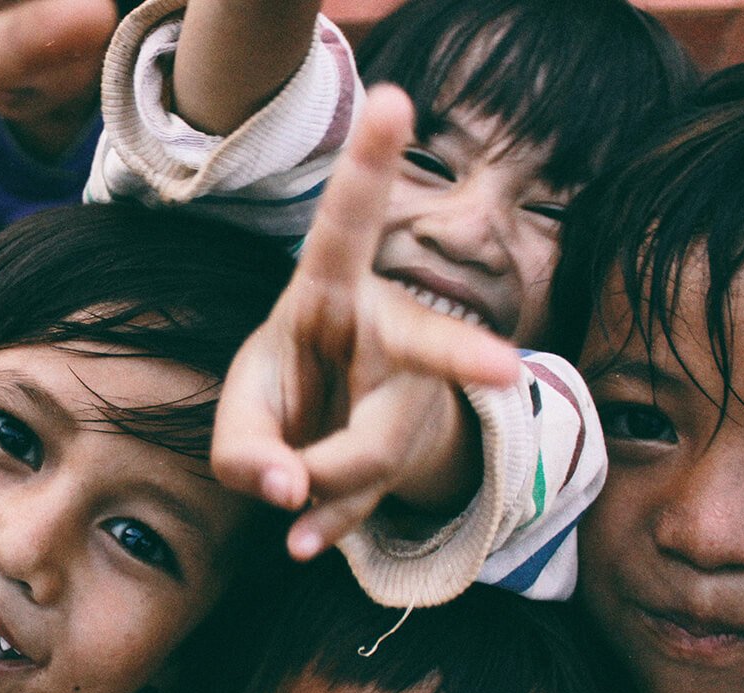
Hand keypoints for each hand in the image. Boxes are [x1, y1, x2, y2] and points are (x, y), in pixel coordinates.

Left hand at [210, 86, 520, 559]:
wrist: (327, 441)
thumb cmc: (284, 393)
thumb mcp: (242, 411)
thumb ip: (241, 450)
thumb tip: (287, 496)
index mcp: (330, 290)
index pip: (347, 224)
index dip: (370, 163)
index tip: (394, 100)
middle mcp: (389, 331)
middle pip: (426, 347)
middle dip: (462, 356)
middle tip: (502, 370)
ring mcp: (414, 395)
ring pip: (379, 449)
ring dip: (320, 485)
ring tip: (285, 495)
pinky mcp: (416, 452)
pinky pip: (375, 498)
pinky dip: (329, 524)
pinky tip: (305, 542)